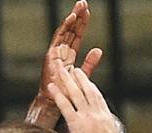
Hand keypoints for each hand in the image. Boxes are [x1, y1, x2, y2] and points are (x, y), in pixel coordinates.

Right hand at [28, 1, 102, 127]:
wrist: (56, 102)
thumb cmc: (68, 92)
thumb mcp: (83, 75)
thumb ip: (90, 62)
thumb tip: (99, 50)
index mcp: (68, 55)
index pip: (76, 35)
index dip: (82, 24)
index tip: (88, 12)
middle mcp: (61, 52)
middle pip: (70, 30)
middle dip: (77, 16)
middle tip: (83, 3)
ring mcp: (55, 53)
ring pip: (64, 31)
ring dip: (71, 18)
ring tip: (79, 7)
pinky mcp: (51, 55)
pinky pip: (58, 38)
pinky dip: (64, 27)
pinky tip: (71, 18)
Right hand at [47, 63, 121, 132]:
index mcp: (77, 125)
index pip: (64, 105)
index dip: (56, 94)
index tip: (50, 85)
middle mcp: (89, 116)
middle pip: (76, 93)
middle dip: (67, 80)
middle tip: (61, 69)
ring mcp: (99, 114)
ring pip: (89, 92)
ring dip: (82, 80)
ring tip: (76, 70)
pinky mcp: (107, 116)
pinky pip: (99, 98)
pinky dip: (93, 89)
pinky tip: (91, 84)